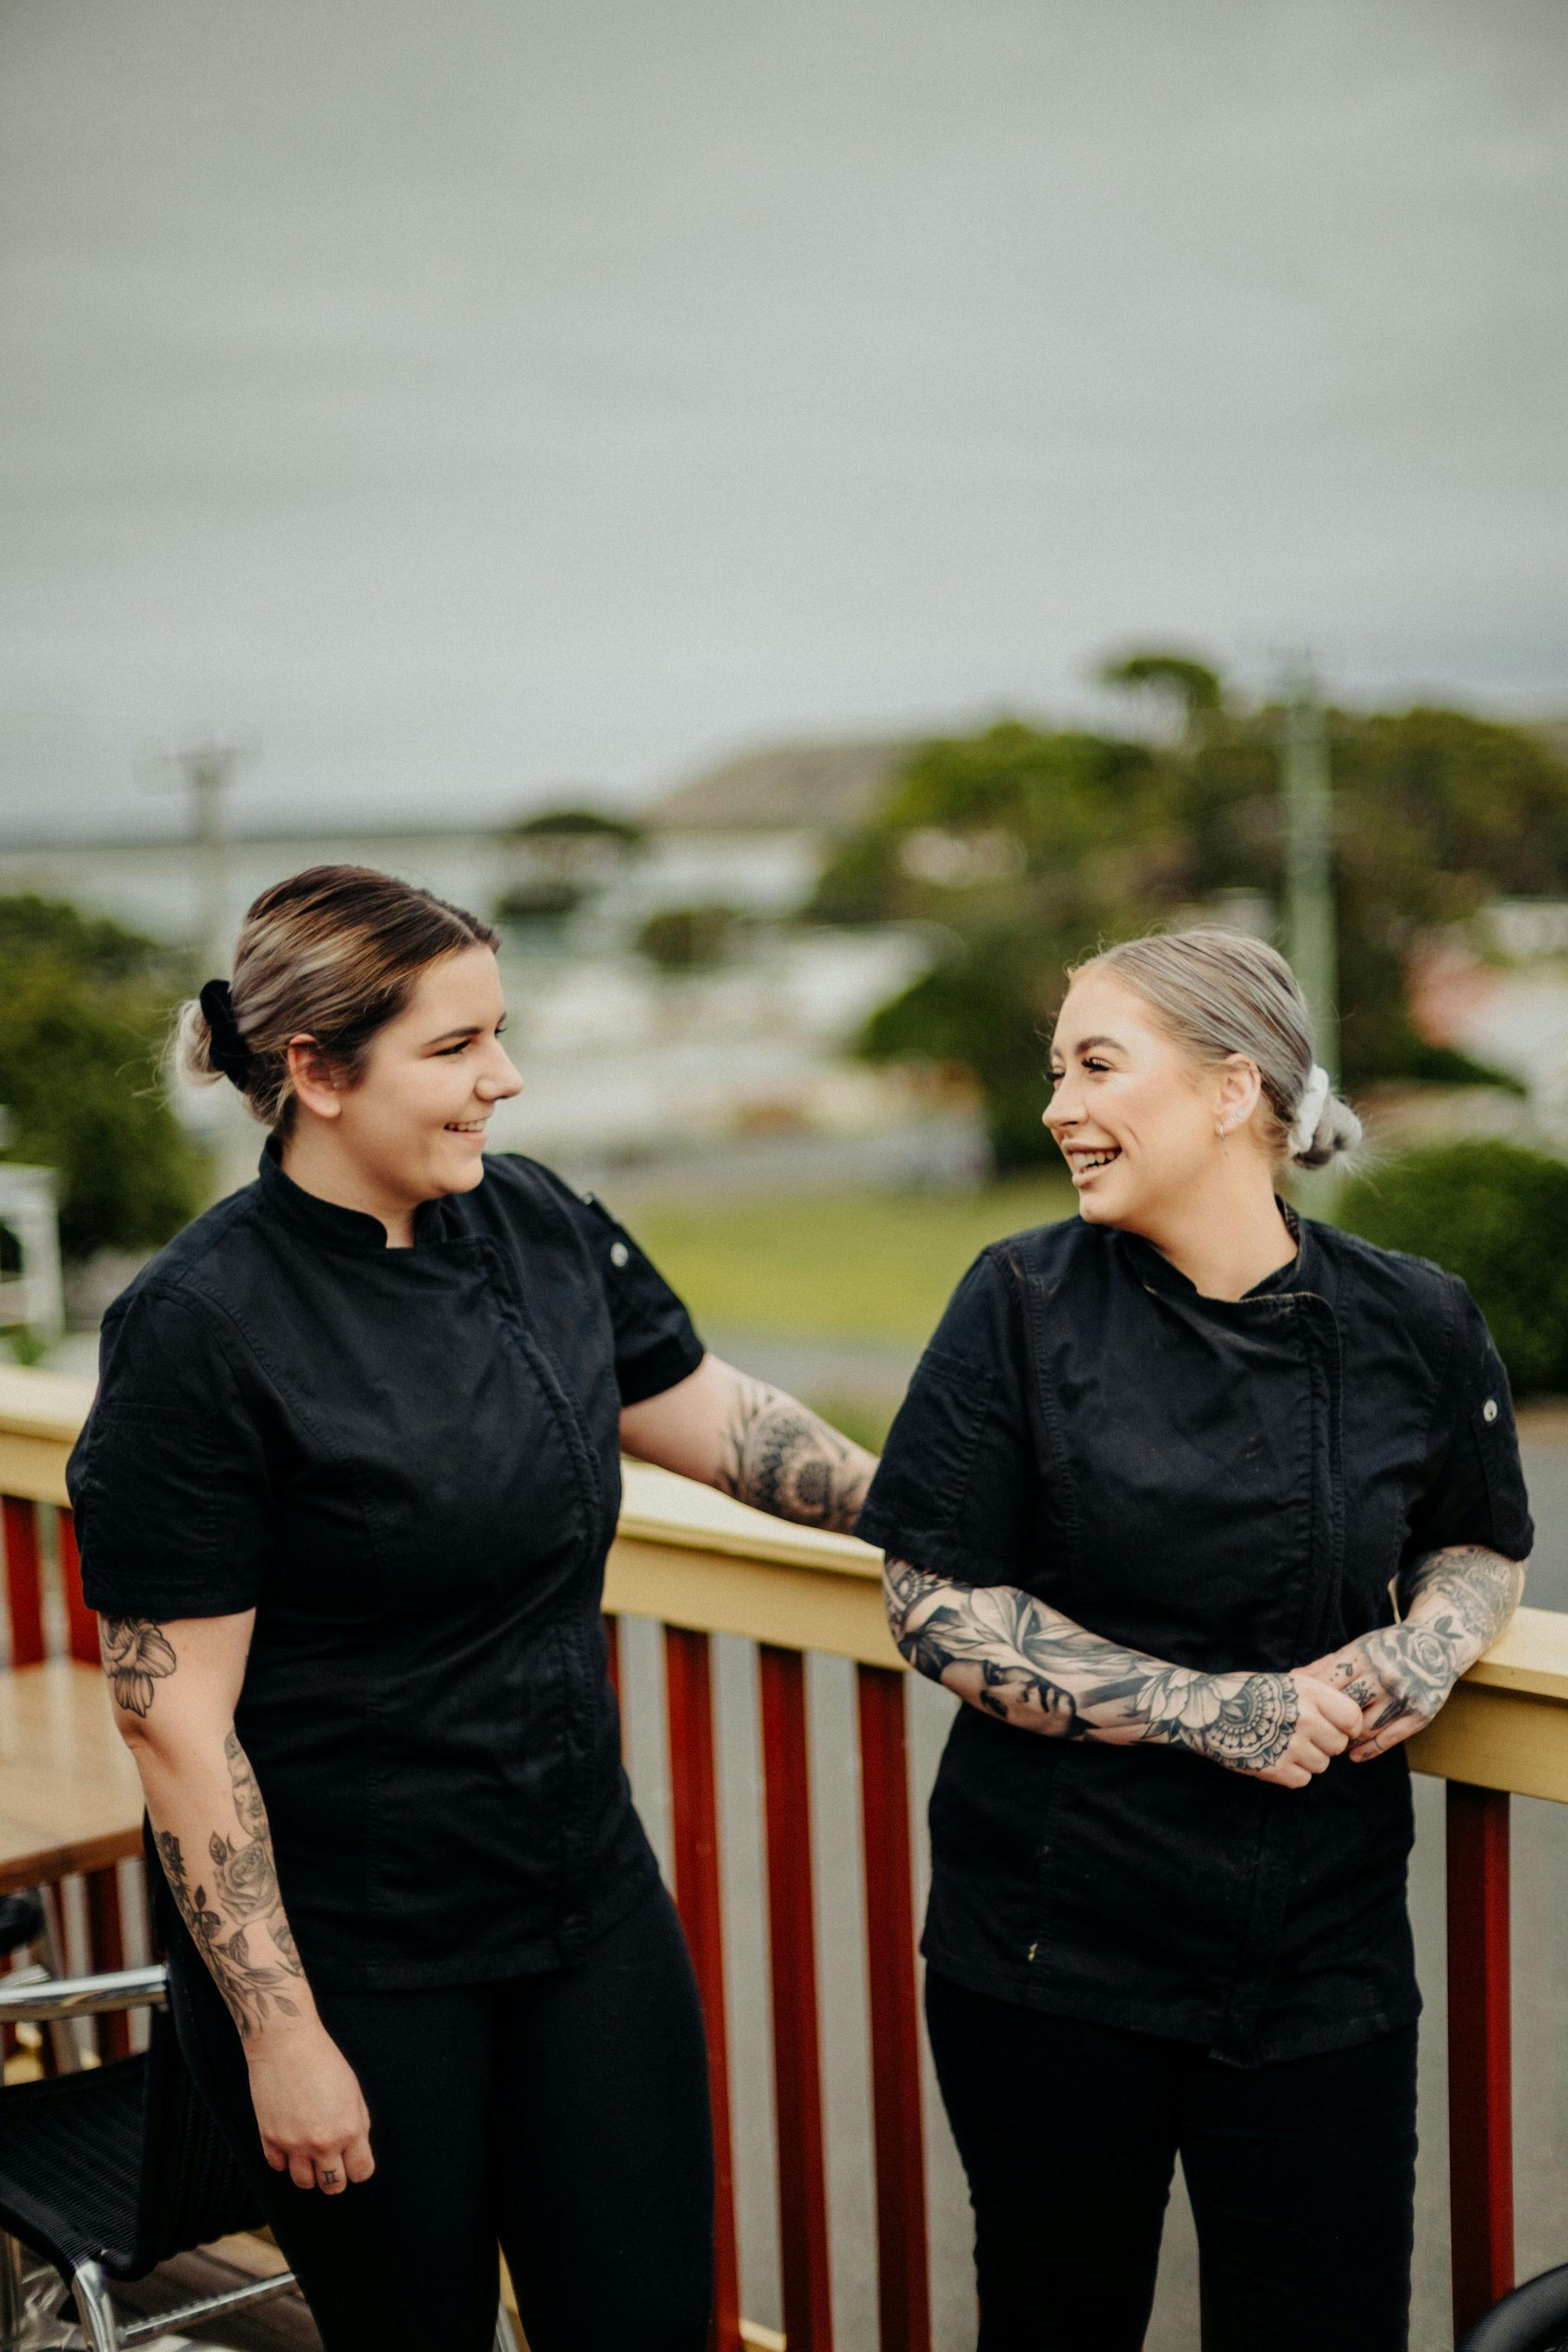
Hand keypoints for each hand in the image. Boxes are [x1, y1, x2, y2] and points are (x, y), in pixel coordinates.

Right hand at [246, 2020, 374, 2193]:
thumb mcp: (353, 2091)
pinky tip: (289, 2144)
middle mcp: (323, 2142)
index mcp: (349, 2129)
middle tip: (332, 2165)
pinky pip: (277, 2167)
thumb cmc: (323, 2061)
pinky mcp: (269, 2139)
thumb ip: (357, 2123)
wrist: (287, 2044)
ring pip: (304, 2183)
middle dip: (335, 2179)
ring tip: (309, 2156)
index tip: (354, 2164)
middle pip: (333, 2185)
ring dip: (309, 2173)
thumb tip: (356, 2149)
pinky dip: (284, 2160)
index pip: (361, 2172)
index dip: (359, 2169)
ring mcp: (294, 2144)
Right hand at [1179, 1667, 1363, 1789]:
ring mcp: (1290, 1745)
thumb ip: (1316, 1695)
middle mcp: (1303, 1718)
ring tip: (1283, 1745)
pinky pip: (1302, 1780)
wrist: (1204, 1710)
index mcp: (1308, 1692)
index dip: (1348, 1726)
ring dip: (1307, 1760)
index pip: (1352, 1718)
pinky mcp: (1275, 1769)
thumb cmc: (1245, 1692)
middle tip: (1303, 1737)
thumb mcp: (1283, 1681)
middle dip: (1325, 1744)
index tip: (1336, 1727)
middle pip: (1339, 1745)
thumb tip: (1351, 1713)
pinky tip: (1273, 1757)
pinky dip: (1291, 1774)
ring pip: (1322, 1765)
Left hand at [1302, 1625, 1461, 1761]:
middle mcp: (1383, 1675)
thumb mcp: (1358, 1648)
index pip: (1328, 1683)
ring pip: (1364, 1728)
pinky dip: (1368, 1751)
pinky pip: (1389, 1739)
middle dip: (1328, 1723)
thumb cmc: (1388, 1647)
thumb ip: (1326, 1665)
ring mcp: (1403, 1696)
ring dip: (1347, 1740)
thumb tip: (1292, 1677)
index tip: (1302, 1713)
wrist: (1438, 1643)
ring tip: (1335, 1743)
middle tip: (1316, 1733)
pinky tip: (1354, 1755)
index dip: (1312, 1702)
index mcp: (1363, 1655)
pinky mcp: (1420, 1714)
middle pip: (1344, 1707)